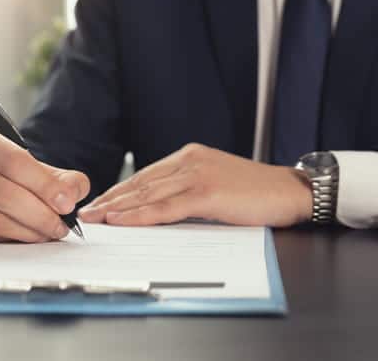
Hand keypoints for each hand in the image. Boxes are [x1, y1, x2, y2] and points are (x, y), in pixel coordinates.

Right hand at [0, 127, 89, 241]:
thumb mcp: (30, 165)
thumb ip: (60, 177)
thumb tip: (73, 193)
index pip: (15, 162)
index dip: (45, 185)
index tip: (66, 203)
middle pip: (3, 193)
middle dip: (39, 215)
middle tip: (59, 226)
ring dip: (26, 231)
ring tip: (46, 233)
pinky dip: (7, 239)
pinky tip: (24, 236)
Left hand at [79, 143, 311, 226]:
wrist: (291, 191)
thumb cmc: (257, 193)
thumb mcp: (216, 186)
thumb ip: (188, 192)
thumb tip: (159, 211)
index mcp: (190, 156)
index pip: (146, 176)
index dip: (120, 192)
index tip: (99, 204)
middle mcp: (190, 160)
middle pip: (141, 183)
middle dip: (111, 200)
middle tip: (85, 213)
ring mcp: (198, 174)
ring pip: (148, 194)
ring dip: (117, 208)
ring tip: (94, 219)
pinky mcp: (207, 192)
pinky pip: (166, 207)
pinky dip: (140, 215)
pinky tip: (122, 221)